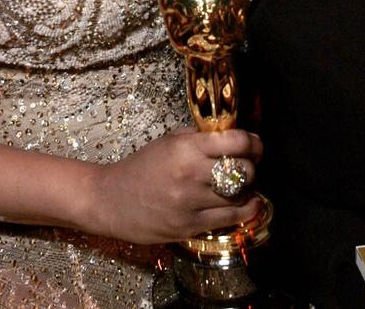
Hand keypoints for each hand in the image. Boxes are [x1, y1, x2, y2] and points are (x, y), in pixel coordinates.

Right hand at [83, 128, 262, 243]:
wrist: (110, 200)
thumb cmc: (141, 166)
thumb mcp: (170, 140)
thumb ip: (201, 137)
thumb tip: (233, 135)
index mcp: (186, 148)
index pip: (236, 142)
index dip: (253, 142)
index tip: (255, 144)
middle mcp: (190, 175)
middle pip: (243, 170)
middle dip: (251, 165)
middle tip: (249, 164)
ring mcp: (190, 204)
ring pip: (240, 196)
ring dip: (247, 189)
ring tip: (243, 184)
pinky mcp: (189, 227)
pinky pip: (229, 219)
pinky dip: (243, 210)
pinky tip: (246, 203)